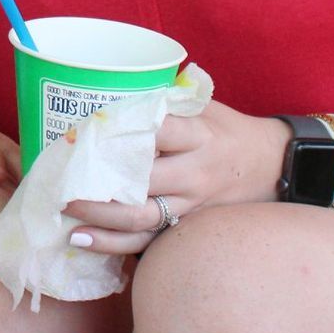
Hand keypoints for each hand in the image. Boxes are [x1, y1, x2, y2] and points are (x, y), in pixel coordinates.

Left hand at [60, 101, 287, 254]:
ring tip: (66, 215)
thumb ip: (161, 102)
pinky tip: (84, 241)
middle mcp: (196, 171)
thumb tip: (103, 88)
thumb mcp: (202, 106)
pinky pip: (150, 240)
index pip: (158, 132)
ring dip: (101, 218)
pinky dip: (115, 244)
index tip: (83, 131)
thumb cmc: (225, 129)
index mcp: (199, 134)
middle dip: (99, 183)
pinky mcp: (188, 226)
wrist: (272, 166)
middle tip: (61, 180)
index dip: (119, 132)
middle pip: (143, 181)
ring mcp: (193, 204)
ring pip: (143, 217)